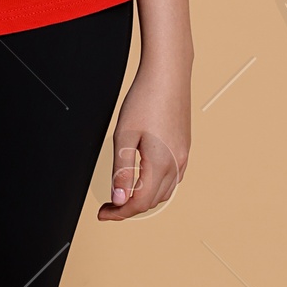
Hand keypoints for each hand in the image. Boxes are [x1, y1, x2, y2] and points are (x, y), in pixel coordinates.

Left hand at [97, 69, 190, 219]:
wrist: (168, 74)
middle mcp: (177, 163)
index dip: (119, 212)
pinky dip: (155, 187)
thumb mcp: (124, 136)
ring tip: (122, 195)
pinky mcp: (184, 147)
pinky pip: (172, 179)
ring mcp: (183, 156)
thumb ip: (121, 170)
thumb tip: (118, 199)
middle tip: (107, 206)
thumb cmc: (145, 99)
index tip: (102, 213)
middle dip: (129, 208)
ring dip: (143, 199)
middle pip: (152, 201)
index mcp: (161, 163)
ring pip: (164, 192)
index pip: (139, 202)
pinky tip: (142, 179)